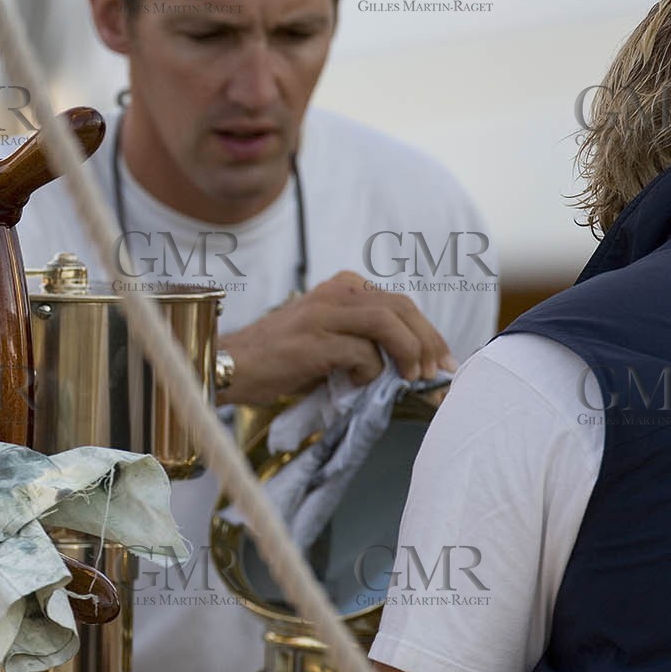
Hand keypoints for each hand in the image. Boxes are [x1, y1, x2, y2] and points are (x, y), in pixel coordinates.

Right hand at [218, 271, 454, 403]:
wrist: (228, 366)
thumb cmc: (277, 360)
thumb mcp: (326, 339)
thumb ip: (362, 341)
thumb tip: (408, 367)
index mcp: (341, 287)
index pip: (399, 303)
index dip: (428, 333)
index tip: (442, 363)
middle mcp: (334, 292)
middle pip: (401, 308)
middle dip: (429, 343)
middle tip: (439, 374)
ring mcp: (323, 313)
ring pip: (389, 322)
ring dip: (410, 353)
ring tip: (415, 379)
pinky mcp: (313, 341)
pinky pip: (361, 352)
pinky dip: (371, 372)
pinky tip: (358, 384)